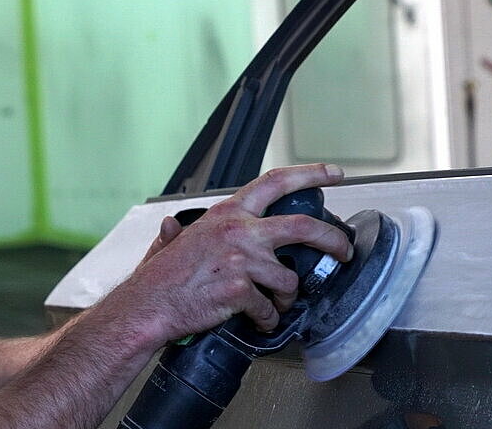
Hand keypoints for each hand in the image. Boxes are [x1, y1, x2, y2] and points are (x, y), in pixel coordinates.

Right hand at [115, 164, 350, 344]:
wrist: (147, 306)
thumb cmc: (161, 277)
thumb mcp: (174, 241)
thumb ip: (180, 231)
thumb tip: (171, 226)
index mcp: (228, 214)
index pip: (276, 182)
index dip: (309, 174)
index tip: (332, 173)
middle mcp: (239, 231)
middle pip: (303, 226)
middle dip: (332, 239)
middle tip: (344, 251)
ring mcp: (242, 260)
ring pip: (289, 279)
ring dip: (285, 296)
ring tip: (272, 304)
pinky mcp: (242, 290)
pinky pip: (270, 309)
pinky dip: (267, 319)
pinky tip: (256, 320)